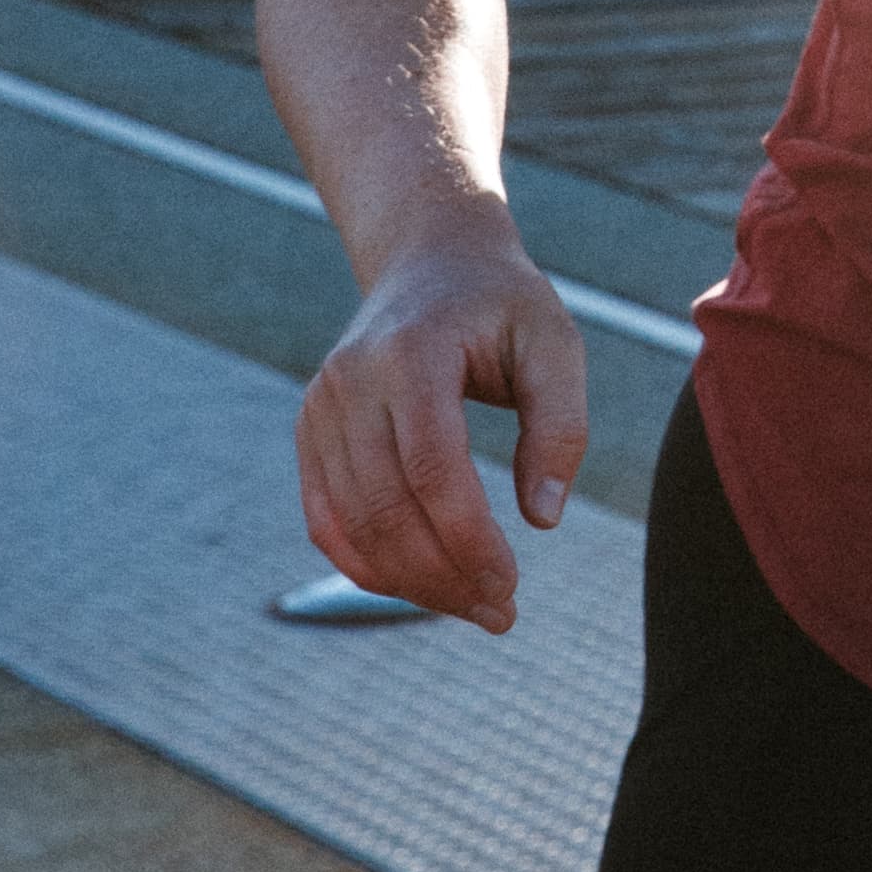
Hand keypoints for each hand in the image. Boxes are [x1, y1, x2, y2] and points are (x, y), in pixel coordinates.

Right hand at [295, 213, 588, 633]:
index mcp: (411, 353)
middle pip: (387, 508)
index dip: (469, 541)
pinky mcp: (310, 430)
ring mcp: (320, 407)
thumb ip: (561, 425)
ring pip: (353, 526)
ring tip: (474, 606)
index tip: (512, 586)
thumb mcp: (555, 343)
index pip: (431, 469)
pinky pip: (327, 519)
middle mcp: (351, 380)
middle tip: (501, 613)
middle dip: (444, 577)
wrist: (430, 258)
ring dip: (411, 583)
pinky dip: (367, 565)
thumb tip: (542, 519)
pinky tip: (421, 586)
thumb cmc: (503, 305)